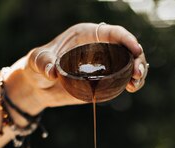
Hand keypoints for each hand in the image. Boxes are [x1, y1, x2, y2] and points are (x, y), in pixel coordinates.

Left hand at [17, 23, 147, 109]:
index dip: (126, 39)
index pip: (112, 32)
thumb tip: (52, 71)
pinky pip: (123, 78)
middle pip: (126, 48)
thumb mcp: (37, 61)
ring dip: (138, 71)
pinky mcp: (104, 80)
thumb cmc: (36, 66)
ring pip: (129, 63)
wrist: (38, 86)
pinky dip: (132, 82)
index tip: (135, 49)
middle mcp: (99, 47)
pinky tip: (132, 88)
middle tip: (137, 74)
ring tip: (135, 84)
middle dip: (136, 59)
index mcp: (86, 35)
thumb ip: (43, 63)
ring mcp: (104, 64)